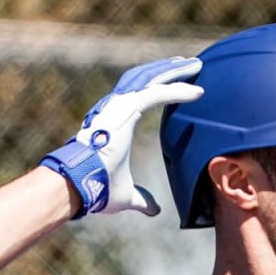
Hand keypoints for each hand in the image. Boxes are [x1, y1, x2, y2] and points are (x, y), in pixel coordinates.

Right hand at [43, 57, 202, 217]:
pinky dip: (177, 91)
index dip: (160, 86)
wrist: (77, 186)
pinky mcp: (124, 110)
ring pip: (151, 79)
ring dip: (175, 72)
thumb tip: (154, 210)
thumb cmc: (97, 189)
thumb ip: (141, 198)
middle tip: (193, 64)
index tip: (179, 81)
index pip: (142, 94)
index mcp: (115, 120)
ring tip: (196, 65)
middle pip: (147, 79)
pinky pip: (156, 94)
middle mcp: (115, 107)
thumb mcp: (126, 195)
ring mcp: (118, 106)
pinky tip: (197, 92)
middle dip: (169, 70)